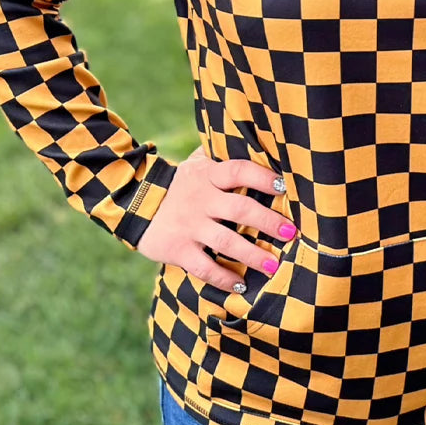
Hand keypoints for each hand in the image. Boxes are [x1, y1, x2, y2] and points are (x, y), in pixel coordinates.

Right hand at [136, 145, 295, 289]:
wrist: (135, 203)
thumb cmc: (178, 184)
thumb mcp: (196, 165)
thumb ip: (220, 157)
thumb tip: (249, 140)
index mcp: (208, 175)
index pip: (239, 171)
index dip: (262, 177)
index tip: (284, 187)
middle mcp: (201, 199)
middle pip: (240, 209)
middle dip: (268, 222)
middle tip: (291, 233)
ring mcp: (190, 226)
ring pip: (226, 242)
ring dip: (253, 255)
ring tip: (273, 265)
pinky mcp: (179, 249)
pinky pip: (205, 267)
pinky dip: (223, 277)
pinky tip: (240, 284)